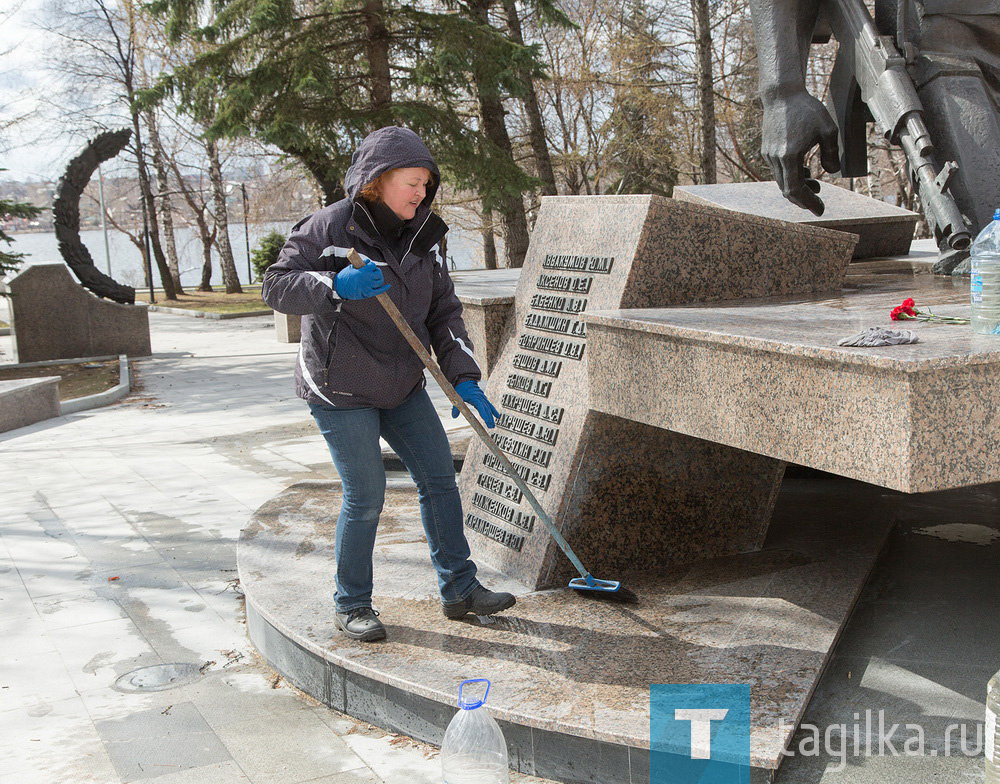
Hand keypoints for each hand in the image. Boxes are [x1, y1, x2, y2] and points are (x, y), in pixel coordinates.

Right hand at [334, 261, 389, 299]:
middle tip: (374, 271)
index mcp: (363, 271)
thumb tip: (368, 262)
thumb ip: (361, 265)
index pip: (372, 266)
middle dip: (377, 271)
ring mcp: (368, 287)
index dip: (372, 265)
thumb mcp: (351, 268)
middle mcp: (367, 279)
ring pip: (379, 281)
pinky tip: (388, 286)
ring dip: (380, 278)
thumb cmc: (344, 276)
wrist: (339, 288)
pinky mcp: (368, 293)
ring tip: (378, 277)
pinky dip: (384, 288)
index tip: (370, 266)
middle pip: (378, 273)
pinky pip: (379, 291)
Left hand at [452, 380, 499, 427]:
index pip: (480, 406)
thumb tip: (454, 417)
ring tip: (492, 425)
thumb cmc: (461, 389)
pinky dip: (493, 411)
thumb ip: (456, 408)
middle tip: (491, 426)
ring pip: (489, 408)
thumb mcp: (457, 398)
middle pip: (486, 409)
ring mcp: (483, 398)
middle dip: (489, 418)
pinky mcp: (484, 399)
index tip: (486, 420)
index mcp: (475, 397)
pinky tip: (497, 416)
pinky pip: (490, 405)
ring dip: (491, 416)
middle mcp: (481, 398)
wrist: (466, 381)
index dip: (484, 413)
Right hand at [760, 90, 840, 215]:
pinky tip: (805, 172)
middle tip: (819, 203)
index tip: (820, 210)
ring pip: (783, 181)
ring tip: (817, 185)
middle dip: (804, 199)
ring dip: (799, 186)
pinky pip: (779, 171)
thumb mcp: (828, 130)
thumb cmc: (806, 110)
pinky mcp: (767, 151)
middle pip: (787, 190)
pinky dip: (792, 176)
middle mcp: (776, 159)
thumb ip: (831, 154)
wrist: (782, 95)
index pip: (796, 190)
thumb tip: (831, 172)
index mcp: (789, 156)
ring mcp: (769, 155)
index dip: (808, 203)